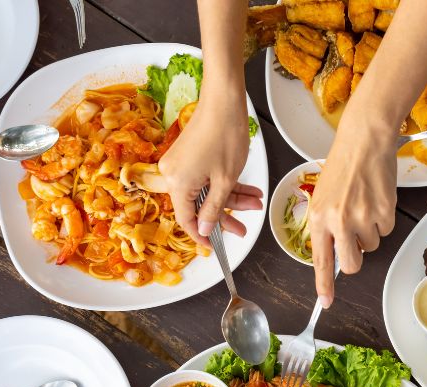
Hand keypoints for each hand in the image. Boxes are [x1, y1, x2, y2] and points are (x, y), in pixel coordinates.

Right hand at [158, 96, 262, 246]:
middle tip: (244, 225)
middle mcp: (172, 174)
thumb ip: (214, 207)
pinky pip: (205, 177)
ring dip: (230, 197)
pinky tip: (248, 189)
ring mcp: (179, 163)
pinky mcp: (187, 155)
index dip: (203, 234)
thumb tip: (203, 228)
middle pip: (198, 204)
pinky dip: (224, 183)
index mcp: (177, 184)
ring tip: (255, 201)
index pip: (187, 219)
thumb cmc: (226, 136)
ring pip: (205, 190)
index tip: (216, 245)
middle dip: (225, 214)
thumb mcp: (225, 180)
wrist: (224, 101)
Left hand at [307, 126, 396, 306]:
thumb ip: (326, 226)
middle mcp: (339, 222)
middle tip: (356, 239)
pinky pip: (386, 230)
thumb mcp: (323, 197)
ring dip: (370, 231)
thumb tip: (336, 252)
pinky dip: (383, 218)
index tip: (326, 302)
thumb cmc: (343, 166)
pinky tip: (376, 199)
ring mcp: (363, 218)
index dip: (324, 285)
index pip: (321, 260)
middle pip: (351, 264)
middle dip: (355, 258)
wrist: (364, 142)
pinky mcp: (384, 212)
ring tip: (364, 204)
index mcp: (318, 218)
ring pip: (371, 245)